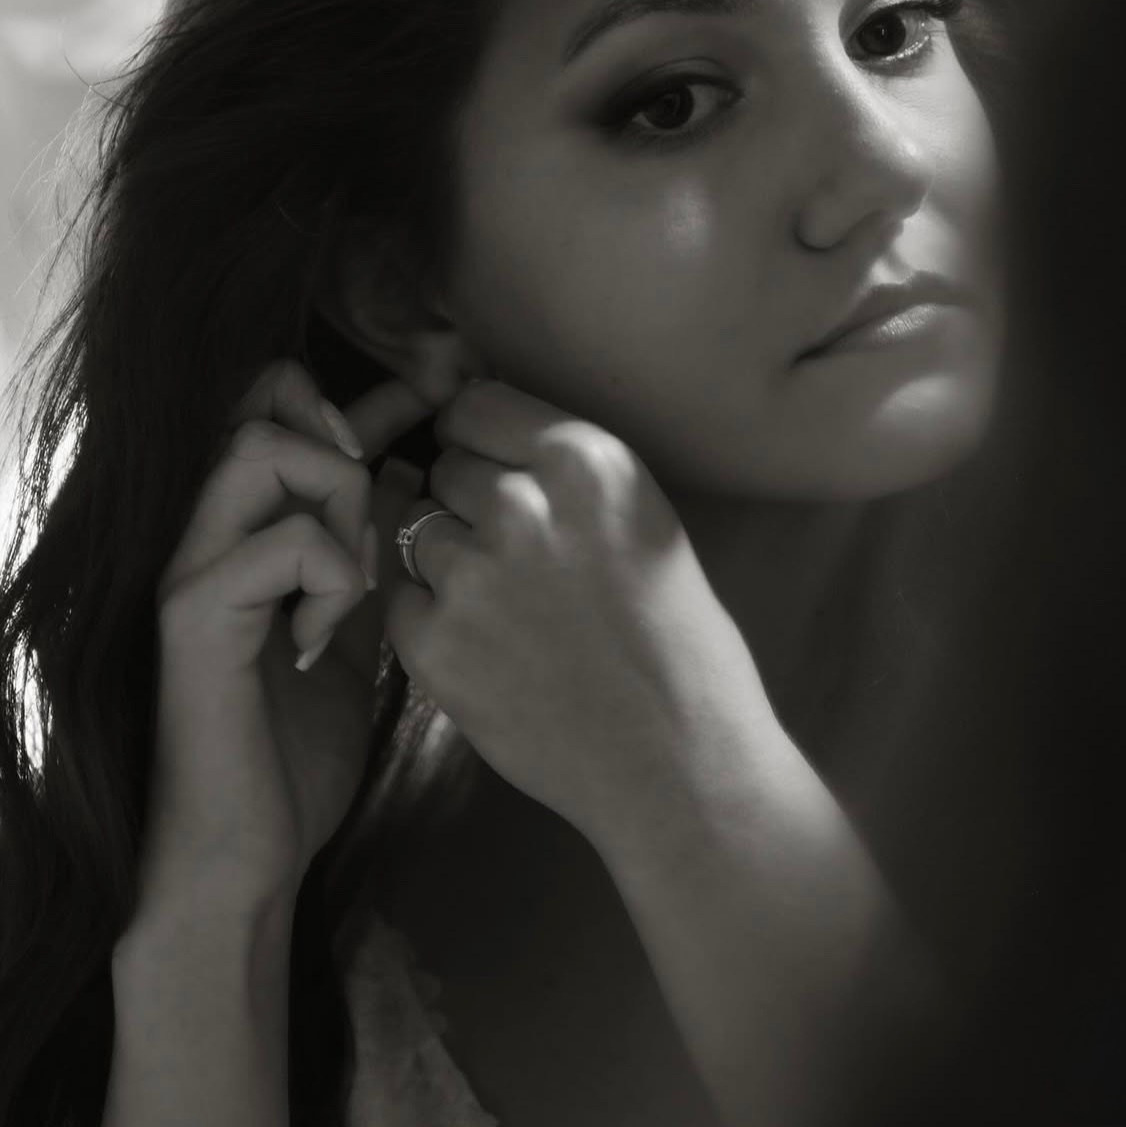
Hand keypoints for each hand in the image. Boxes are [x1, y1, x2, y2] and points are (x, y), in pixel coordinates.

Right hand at [141, 360, 434, 912]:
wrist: (245, 856)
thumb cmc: (295, 752)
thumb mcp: (350, 631)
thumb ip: (365, 554)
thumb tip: (405, 473)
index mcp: (240, 535)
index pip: (281, 416)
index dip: (360, 397)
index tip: (433, 394)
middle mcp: (202, 536)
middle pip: (263, 409)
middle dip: (344, 435)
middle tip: (386, 500)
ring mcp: (189, 570)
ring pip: (259, 450)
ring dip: (334, 500)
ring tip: (356, 579)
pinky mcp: (193, 616)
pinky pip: (281, 542)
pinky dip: (331, 577)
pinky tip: (323, 643)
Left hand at [383, 380, 775, 858]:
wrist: (681, 763)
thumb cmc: (680, 642)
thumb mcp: (644, 519)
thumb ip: (566, 474)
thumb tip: (481, 434)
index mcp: (584, 460)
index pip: (475, 406)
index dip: (479, 442)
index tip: (493, 471)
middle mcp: (520, 503)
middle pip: (447, 469)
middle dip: (469, 504)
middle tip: (518, 560)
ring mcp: (470, 575)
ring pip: (417, 532)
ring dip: (449, 563)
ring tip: (508, 613)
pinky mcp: (434, 645)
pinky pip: (400, 600)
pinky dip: (431, 622)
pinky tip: (488, 652)